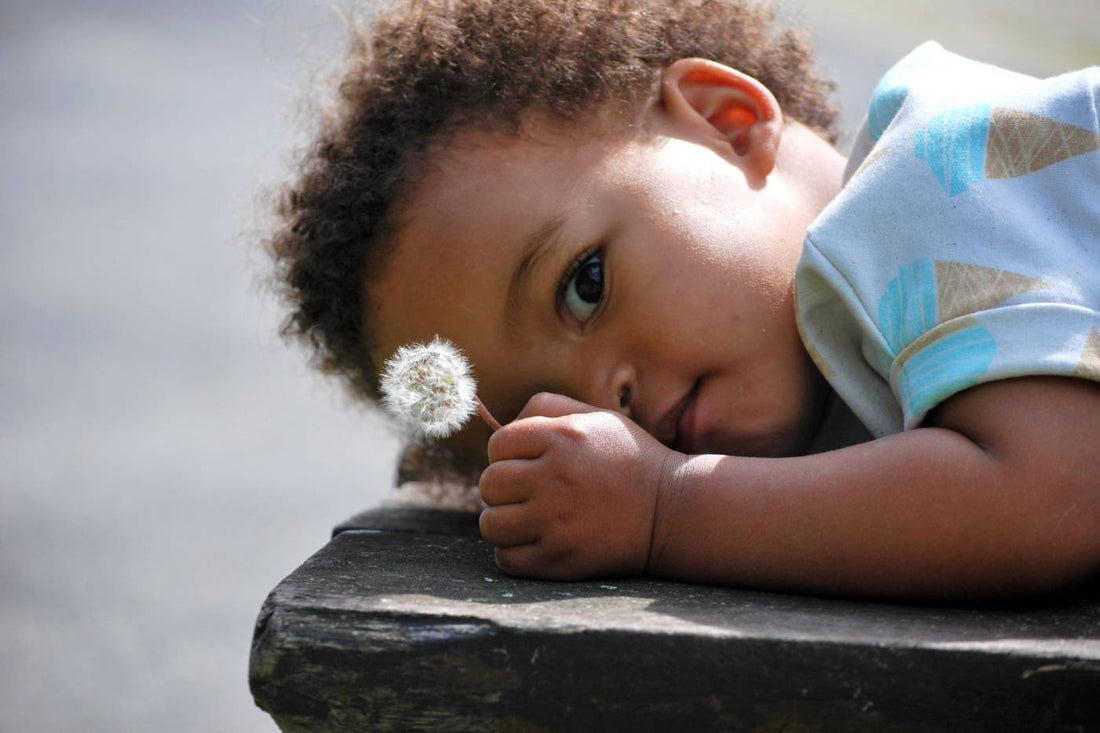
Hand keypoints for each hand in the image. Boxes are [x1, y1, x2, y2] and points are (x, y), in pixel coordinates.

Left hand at [478, 392, 682, 579]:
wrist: (673, 511)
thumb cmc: (629, 459)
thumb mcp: (595, 417)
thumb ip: (546, 408)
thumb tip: (499, 427)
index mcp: (561, 438)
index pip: (497, 445)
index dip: (507, 453)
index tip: (527, 463)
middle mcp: (554, 478)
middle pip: (489, 484)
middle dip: (503, 487)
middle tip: (527, 492)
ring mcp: (555, 522)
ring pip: (491, 524)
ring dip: (504, 522)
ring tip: (527, 518)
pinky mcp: (560, 559)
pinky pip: (507, 559)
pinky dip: (515, 553)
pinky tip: (537, 542)